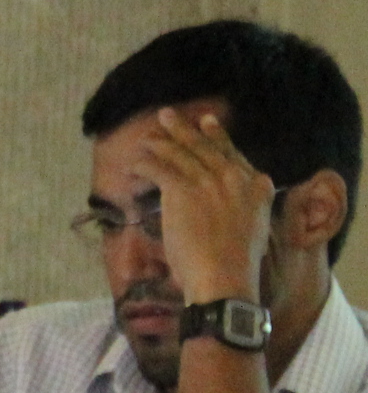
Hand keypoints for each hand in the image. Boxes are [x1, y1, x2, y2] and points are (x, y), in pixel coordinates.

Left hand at [133, 107, 276, 308]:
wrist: (224, 277)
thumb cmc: (236, 265)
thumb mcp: (252, 228)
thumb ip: (244, 208)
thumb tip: (233, 205)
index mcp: (256, 187)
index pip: (233, 154)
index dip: (218, 136)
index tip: (207, 122)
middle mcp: (235, 178)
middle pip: (205, 147)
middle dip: (184, 130)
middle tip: (168, 115)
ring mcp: (209, 182)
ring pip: (180, 154)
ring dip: (160, 143)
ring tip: (148, 135)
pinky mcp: (183, 190)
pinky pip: (159, 169)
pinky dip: (145, 165)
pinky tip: (135, 164)